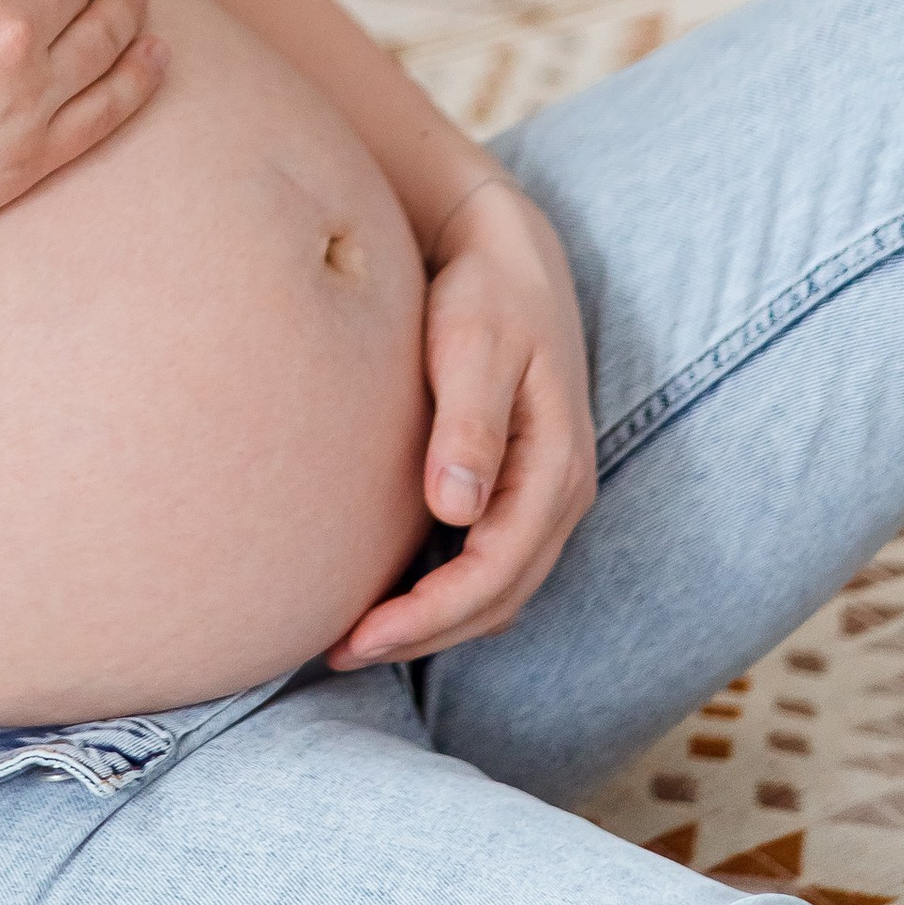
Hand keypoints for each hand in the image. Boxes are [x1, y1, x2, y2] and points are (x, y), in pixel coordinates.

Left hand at [327, 177, 594, 668]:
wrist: (508, 254)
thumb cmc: (486, 294)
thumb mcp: (475, 346)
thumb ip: (468, 424)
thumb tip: (456, 508)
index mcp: (556, 467)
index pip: (495, 571)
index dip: (430, 615)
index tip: (362, 634)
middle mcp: (562, 493)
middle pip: (499, 597)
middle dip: (425, 634)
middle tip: (341, 650)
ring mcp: (546, 494)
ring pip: (498, 591)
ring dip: (436, 623)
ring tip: (358, 637)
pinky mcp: (520, 487)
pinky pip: (491, 565)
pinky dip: (446, 594)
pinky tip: (391, 593)